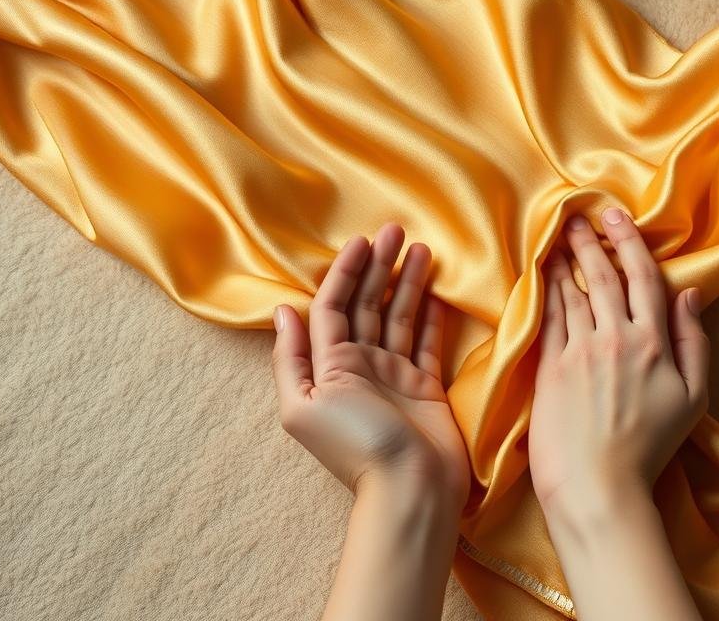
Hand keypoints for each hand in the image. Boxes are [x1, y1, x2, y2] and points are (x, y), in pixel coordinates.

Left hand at [270, 223, 469, 511]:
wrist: (409, 489)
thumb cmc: (356, 445)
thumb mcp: (305, 403)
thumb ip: (293, 357)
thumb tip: (281, 310)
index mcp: (329, 366)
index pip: (334, 306)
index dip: (346, 272)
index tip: (363, 241)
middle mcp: (360, 365)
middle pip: (368, 304)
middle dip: (380, 267)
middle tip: (396, 230)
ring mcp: (394, 374)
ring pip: (399, 317)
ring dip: (408, 283)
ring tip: (422, 249)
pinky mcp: (425, 386)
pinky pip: (426, 342)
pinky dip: (430, 316)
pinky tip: (436, 291)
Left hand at [528, 207, 708, 516]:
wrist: (598, 485)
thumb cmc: (649, 447)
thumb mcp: (692, 399)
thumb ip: (694, 343)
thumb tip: (690, 294)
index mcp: (654, 342)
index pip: (643, 278)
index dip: (629, 242)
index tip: (616, 216)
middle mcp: (615, 338)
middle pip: (603, 277)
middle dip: (592, 242)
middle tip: (578, 217)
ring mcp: (579, 350)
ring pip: (572, 292)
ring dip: (565, 260)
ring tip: (557, 238)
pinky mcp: (550, 366)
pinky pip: (549, 317)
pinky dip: (546, 291)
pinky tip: (541, 275)